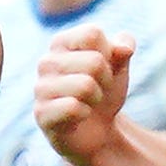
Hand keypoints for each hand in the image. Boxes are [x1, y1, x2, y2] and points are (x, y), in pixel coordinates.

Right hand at [33, 25, 133, 161]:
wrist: (97, 131)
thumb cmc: (104, 91)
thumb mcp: (119, 67)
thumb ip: (123, 49)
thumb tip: (125, 48)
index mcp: (61, 42)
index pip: (93, 34)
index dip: (109, 54)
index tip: (104, 68)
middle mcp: (46, 62)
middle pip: (94, 61)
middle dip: (106, 80)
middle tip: (98, 90)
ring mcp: (40, 88)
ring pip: (86, 85)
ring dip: (97, 98)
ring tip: (89, 103)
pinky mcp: (41, 114)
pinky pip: (73, 107)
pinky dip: (85, 114)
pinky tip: (79, 117)